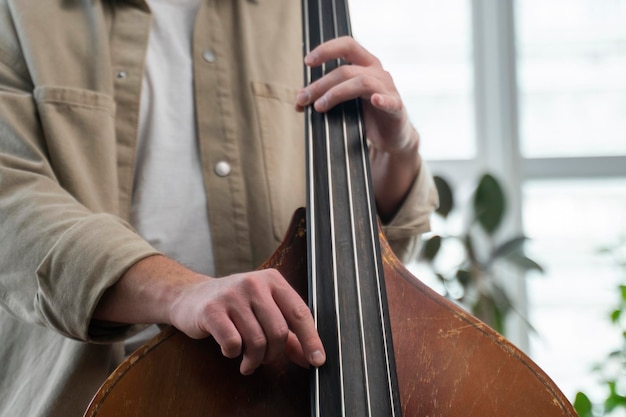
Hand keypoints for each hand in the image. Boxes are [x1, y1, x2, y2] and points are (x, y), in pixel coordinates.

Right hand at [169, 268, 325, 374]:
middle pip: (279, 331)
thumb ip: (289, 335)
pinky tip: (230, 350)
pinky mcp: (212, 310)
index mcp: (273, 280)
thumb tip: (311, 357)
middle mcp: (254, 283)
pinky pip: (233, 344)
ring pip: (257, 341)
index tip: (317, 360)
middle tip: (264, 359)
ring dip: (254, 359)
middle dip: (274, 354)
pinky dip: (233, 354)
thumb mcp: (264, 312)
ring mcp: (232, 295)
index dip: (311, 339)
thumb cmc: (234, 306)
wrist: (190, 296)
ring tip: (248, 360)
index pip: (299, 312)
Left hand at [295, 36, 417, 154]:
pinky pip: (390, 101)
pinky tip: (375, 100)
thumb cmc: (366, 116)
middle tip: (303, 98)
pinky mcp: (396, 107)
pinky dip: (382, 99)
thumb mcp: (345, 102)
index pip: (347, 46)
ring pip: (361, 82)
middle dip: (320, 84)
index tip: (307, 62)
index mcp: (364, 64)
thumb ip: (326, 96)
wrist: (390, 137)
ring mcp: (388, 88)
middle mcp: (377, 72)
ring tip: (320, 106)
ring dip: (336, 93)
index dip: (327, 49)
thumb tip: (299, 101)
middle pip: (346, 70)